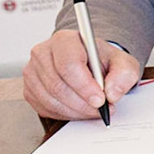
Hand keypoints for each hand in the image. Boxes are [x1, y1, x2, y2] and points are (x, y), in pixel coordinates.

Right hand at [23, 31, 141, 120]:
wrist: (90, 64)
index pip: (68, 64)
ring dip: (76, 111)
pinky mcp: (30, 89)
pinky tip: (79, 109)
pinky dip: (65, 114)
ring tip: (93, 110)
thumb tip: (112, 93)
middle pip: (57, 85)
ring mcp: (32, 71)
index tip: (101, 99)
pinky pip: (45, 108)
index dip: (85, 86)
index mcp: (65, 40)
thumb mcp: (123, 63)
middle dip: (83, 103)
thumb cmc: (102, 61)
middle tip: (101, 109)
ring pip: (50, 99)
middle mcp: (43, 53)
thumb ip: (124, 75)